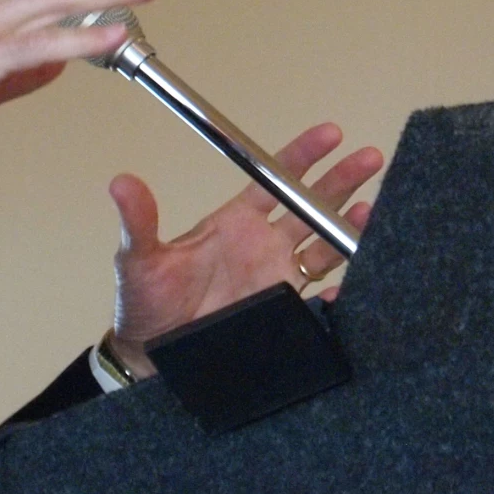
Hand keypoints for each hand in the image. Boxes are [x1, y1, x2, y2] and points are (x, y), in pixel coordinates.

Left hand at [104, 122, 381, 378]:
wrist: (151, 358)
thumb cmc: (145, 304)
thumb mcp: (138, 259)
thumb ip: (139, 221)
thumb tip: (121, 183)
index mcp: (234, 223)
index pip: (275, 179)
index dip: (303, 156)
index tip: (330, 134)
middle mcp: (262, 246)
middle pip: (312, 205)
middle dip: (341, 181)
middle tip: (369, 158)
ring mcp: (276, 278)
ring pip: (325, 245)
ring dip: (349, 226)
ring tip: (371, 210)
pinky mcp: (283, 311)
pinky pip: (322, 297)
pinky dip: (343, 289)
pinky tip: (359, 276)